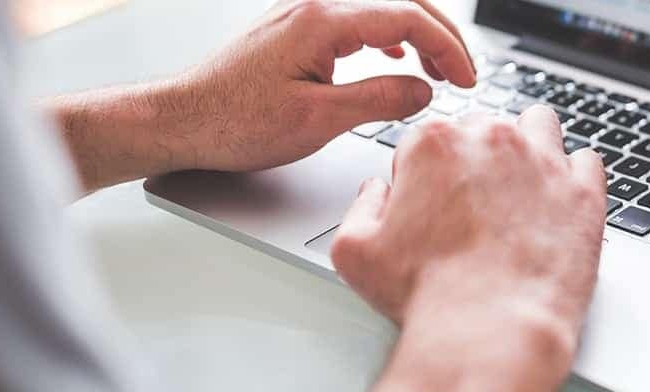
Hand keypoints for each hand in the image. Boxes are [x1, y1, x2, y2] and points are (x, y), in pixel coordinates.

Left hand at [165, 0, 476, 172]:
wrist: (182, 120)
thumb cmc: (235, 122)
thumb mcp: (318, 121)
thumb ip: (379, 100)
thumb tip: (423, 90)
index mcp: (322, 20)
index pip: (407, 16)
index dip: (447, 48)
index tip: (467, 80)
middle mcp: (313, 5)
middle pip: (400, 0)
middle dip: (441, 35)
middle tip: (465, 72)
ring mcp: (302, 12)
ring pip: (379, 5)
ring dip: (417, 32)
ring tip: (437, 68)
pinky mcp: (295, 27)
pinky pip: (355, 16)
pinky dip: (387, 32)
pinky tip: (394, 55)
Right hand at [329, 106, 608, 361]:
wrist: (490, 331)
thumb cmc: (427, 296)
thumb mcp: (355, 251)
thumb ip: (361, 206)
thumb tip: (377, 190)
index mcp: (434, 143)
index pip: (429, 139)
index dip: (426, 175)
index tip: (432, 206)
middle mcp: (491, 140)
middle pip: (483, 130)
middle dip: (477, 160)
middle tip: (474, 207)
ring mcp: (544, 162)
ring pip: (538, 127)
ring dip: (528, 147)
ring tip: (521, 190)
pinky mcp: (584, 192)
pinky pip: (587, 161)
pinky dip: (574, 176)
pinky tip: (560, 203)